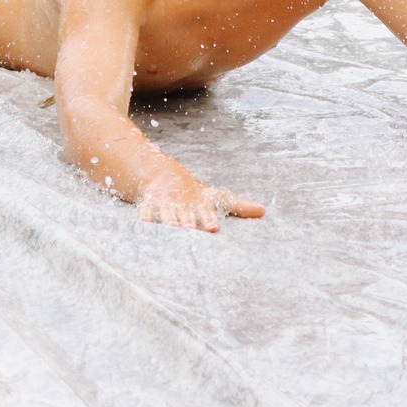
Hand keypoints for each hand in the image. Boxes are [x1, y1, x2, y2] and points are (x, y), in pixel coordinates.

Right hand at [135, 172, 264, 231]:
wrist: (167, 176)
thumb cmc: (198, 194)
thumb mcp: (218, 197)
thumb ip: (239, 206)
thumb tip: (264, 210)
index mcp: (201, 204)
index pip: (206, 212)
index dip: (208, 219)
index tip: (212, 228)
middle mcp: (184, 204)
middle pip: (186, 216)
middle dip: (188, 223)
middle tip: (189, 230)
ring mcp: (167, 203)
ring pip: (167, 214)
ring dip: (168, 221)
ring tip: (171, 229)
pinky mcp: (151, 203)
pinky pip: (146, 210)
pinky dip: (144, 216)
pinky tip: (143, 225)